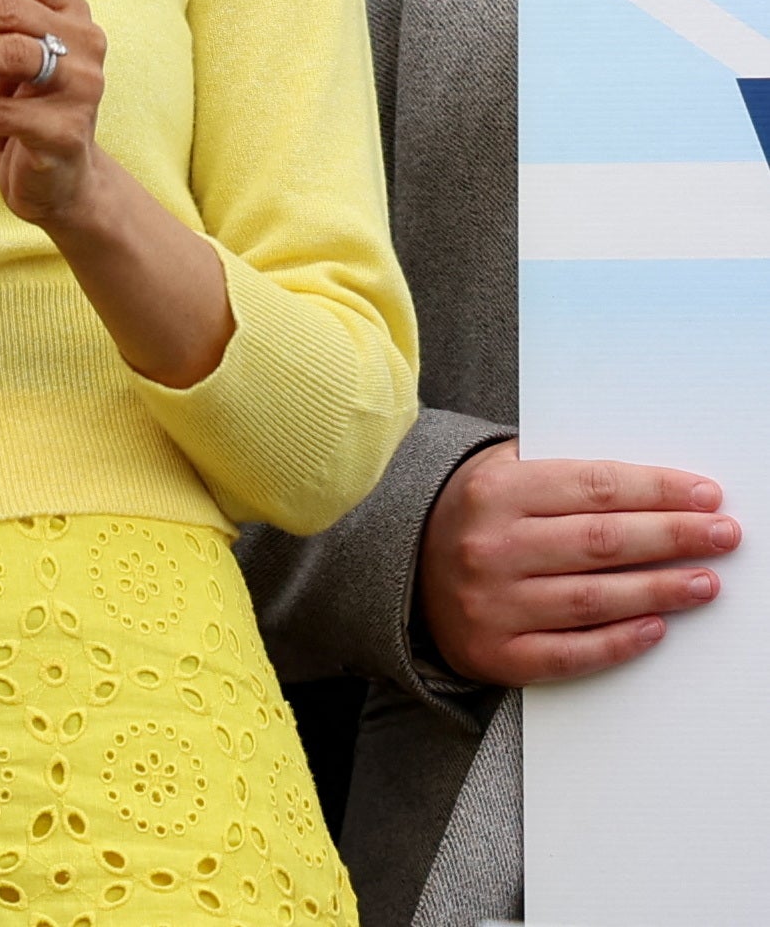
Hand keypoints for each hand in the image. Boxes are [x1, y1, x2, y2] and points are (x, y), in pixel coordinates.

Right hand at [419, 444, 738, 683]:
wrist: (401, 571)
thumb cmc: (475, 518)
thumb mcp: (500, 474)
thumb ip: (561, 473)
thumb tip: (657, 485)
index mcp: (493, 491)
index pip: (595, 486)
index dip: (659, 490)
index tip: (707, 495)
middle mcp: (488, 547)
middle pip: (603, 541)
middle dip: (675, 536)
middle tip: (725, 535)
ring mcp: (490, 604)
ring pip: (595, 598)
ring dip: (662, 590)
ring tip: (706, 582)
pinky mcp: (495, 654)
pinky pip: (571, 653)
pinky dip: (620, 642)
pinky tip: (657, 627)